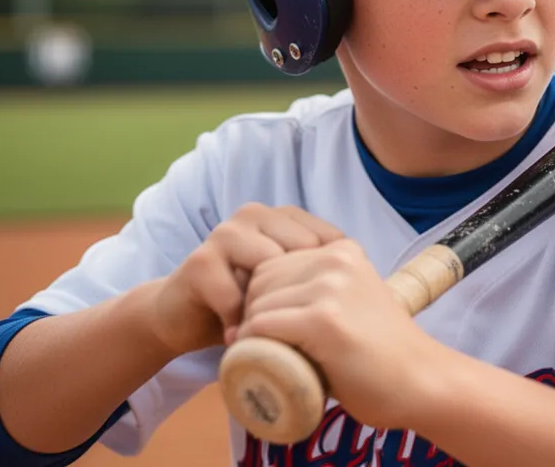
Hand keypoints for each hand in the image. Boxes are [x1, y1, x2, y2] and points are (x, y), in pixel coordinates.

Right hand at [148, 203, 344, 355]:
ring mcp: (227, 233)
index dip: (334, 280)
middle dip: (303, 295)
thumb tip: (372, 285)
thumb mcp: (290, 286)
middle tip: (297, 325)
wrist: (183, 318)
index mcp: (285, 217)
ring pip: (272, 270)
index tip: (329, 312)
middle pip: (305, 254)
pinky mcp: (201, 261)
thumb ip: (321, 275)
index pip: (331, 240)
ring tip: (268, 331)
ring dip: (272, 310)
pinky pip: (236, 295)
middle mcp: (258, 215)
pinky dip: (242, 325)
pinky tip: (241, 339)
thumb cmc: (247, 304)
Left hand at [234, 238, 440, 429]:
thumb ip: (319, 289)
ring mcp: (331, 288)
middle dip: (251, 312)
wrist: (420, 380)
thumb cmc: (380, 351)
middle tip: (260, 346)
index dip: (262, 297)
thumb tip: (262, 297)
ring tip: (263, 356)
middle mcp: (336, 259)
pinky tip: (258, 361)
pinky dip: (250, 345)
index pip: (274, 262)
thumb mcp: (351, 299)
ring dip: (250, 332)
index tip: (266, 329)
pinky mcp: (323, 320)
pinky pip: (262, 326)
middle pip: (260, 279)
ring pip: (258, 304)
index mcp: (342, 249)